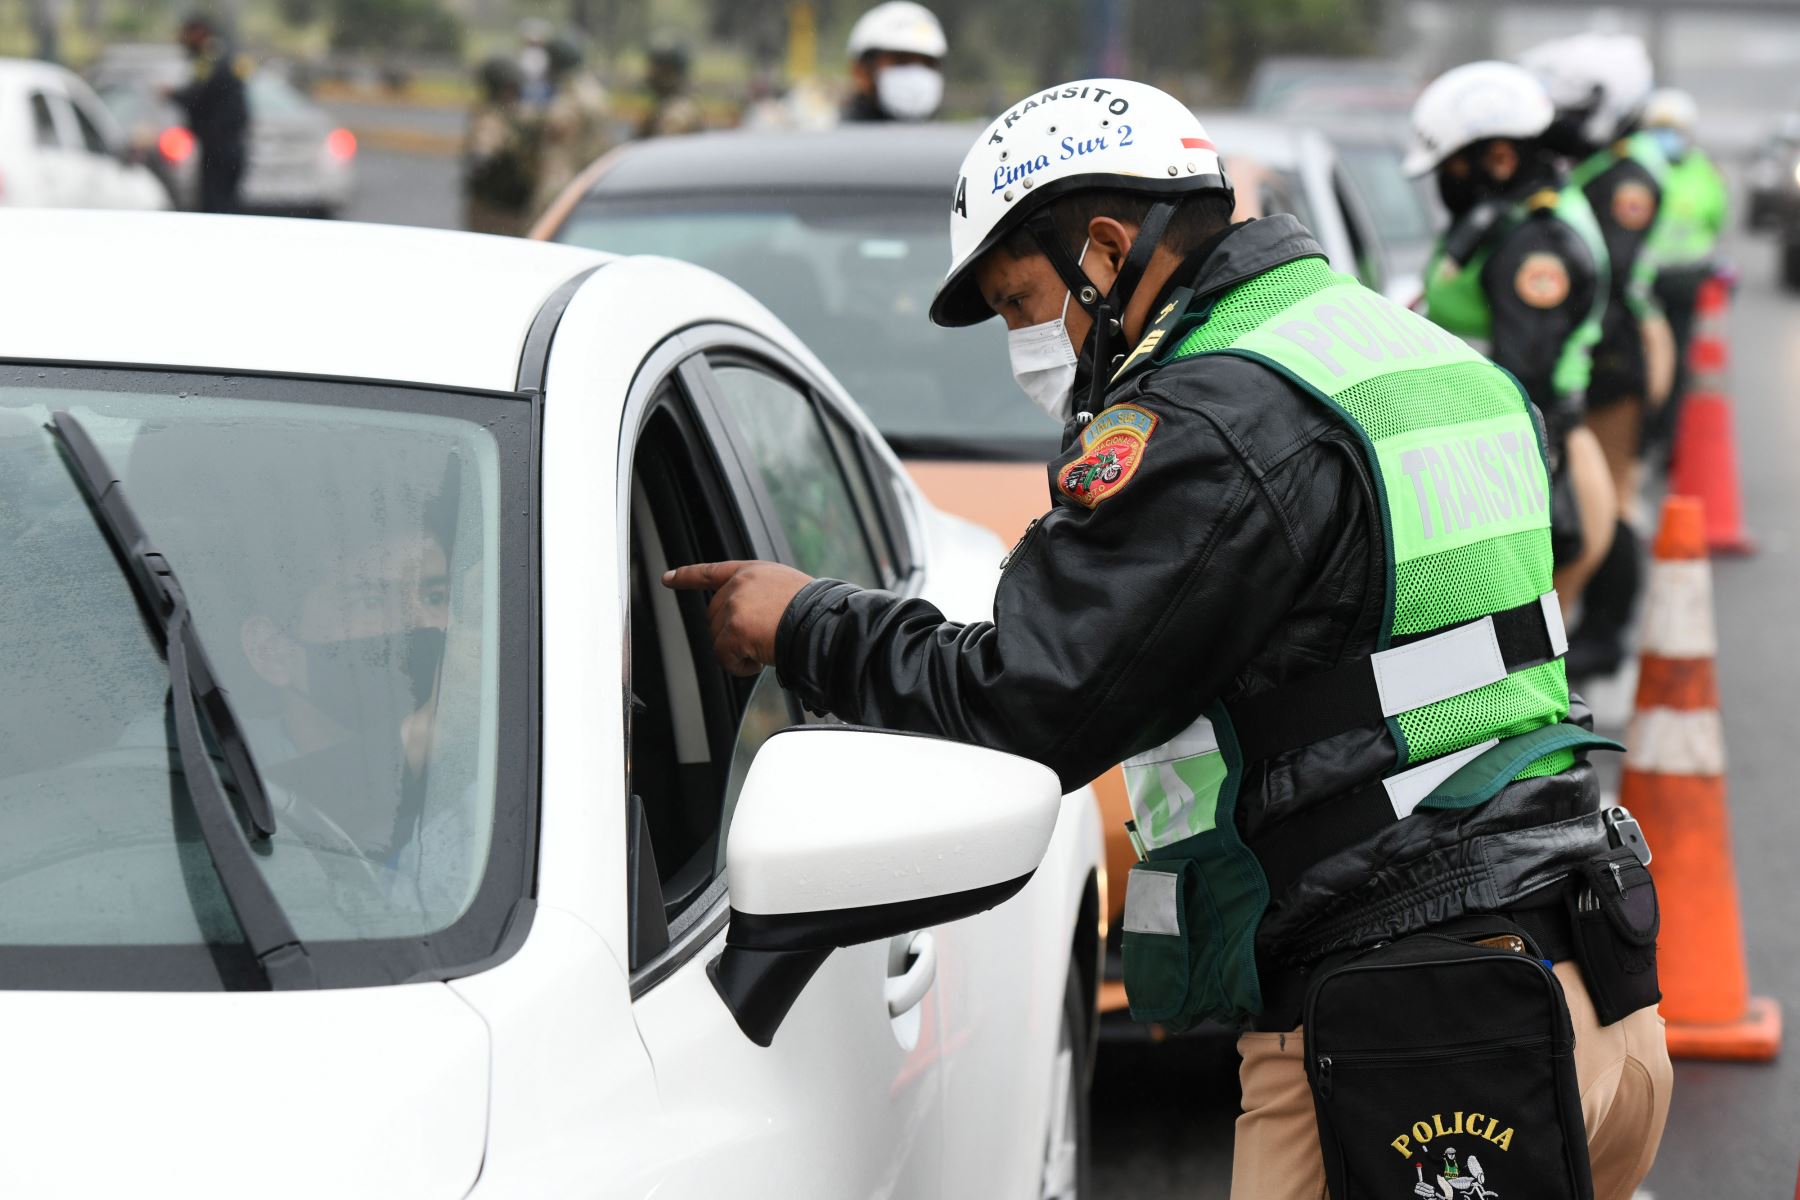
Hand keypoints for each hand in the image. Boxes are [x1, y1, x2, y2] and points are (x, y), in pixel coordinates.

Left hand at [662, 560, 812, 676]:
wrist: (823, 623)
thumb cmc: (815, 612)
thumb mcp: (786, 591)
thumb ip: (760, 597)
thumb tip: (748, 621)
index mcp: (752, 572)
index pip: (712, 572)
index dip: (687, 576)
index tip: (668, 578)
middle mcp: (739, 585)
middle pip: (714, 617)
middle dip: (731, 634)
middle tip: (760, 641)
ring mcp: (735, 606)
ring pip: (717, 639)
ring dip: (738, 651)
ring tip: (766, 649)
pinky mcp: (734, 629)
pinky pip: (724, 657)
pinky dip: (740, 666)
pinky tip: (759, 662)